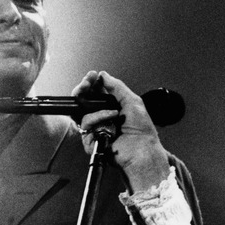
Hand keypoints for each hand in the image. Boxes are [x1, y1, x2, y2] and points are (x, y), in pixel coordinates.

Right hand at [72, 70, 170, 190]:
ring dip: (97, 111)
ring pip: (82, 113)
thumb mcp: (132, 101)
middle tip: (87, 83)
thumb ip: (117, 87)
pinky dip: (97, 121)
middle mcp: (101, 117)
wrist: (142, 148)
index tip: (92, 76)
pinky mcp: (91, 140)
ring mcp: (95, 129)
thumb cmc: (141, 129)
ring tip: (113, 113)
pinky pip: (85, 126)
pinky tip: (109, 124)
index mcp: (111, 107)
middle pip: (82, 101)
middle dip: (83, 90)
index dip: (91, 83)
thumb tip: (104, 75)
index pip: (95, 92)